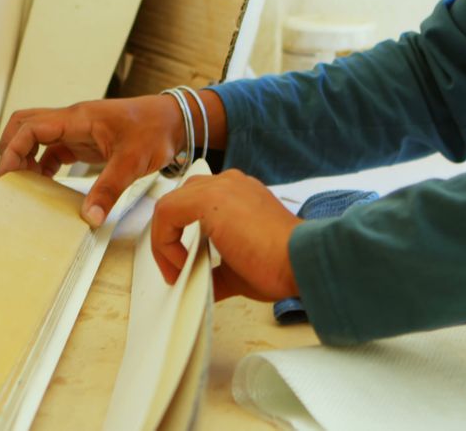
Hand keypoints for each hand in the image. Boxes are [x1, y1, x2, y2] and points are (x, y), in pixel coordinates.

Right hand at [0, 96, 184, 225]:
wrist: (175, 121)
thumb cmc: (155, 130)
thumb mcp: (133, 161)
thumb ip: (109, 188)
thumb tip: (90, 217)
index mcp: (78, 118)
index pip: (30, 127)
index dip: (13, 150)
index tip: (8, 176)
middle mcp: (73, 120)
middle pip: (25, 125)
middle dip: (11, 150)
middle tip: (11, 180)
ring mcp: (78, 130)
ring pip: (37, 138)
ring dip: (27, 158)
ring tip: (27, 186)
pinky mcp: (85, 141)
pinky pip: (54, 150)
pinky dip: (44, 166)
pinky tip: (47, 185)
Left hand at [151, 169, 302, 300]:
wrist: (300, 260)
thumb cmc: (281, 263)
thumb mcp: (239, 268)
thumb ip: (216, 268)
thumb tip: (201, 283)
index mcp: (240, 193)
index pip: (197, 202)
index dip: (182, 234)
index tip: (185, 264)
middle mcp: (230, 183)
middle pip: (181, 200)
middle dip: (170, 235)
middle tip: (174, 266)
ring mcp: (221, 187)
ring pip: (170, 205)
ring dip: (165, 240)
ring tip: (174, 268)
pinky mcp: (210, 199)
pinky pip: (167, 213)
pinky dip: (165, 241)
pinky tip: (181, 263)